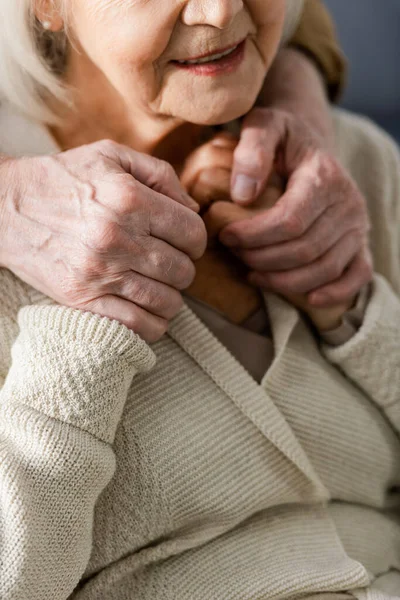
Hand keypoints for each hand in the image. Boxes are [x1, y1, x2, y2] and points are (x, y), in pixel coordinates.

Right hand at [0, 140, 206, 341]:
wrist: (5, 208)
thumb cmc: (63, 179)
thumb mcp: (112, 156)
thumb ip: (161, 175)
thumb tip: (194, 210)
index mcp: (131, 199)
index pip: (193, 233)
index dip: (195, 239)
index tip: (183, 241)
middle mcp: (119, 238)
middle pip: (183, 270)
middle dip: (183, 268)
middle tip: (168, 262)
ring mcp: (100, 273)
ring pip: (166, 301)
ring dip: (170, 297)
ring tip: (158, 286)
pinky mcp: (82, 299)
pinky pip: (137, 326)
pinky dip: (153, 325)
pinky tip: (148, 311)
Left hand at [181, 132, 357, 330]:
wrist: (309, 148)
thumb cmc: (282, 140)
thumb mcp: (264, 126)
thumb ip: (253, 149)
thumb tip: (243, 194)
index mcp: (324, 176)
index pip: (289, 221)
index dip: (253, 236)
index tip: (225, 236)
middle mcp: (348, 204)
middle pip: (303, 250)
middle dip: (261, 258)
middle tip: (234, 254)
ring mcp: (358, 227)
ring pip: (323, 269)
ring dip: (283, 280)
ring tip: (252, 273)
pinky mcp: (361, 244)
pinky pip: (357, 276)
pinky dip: (334, 292)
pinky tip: (306, 298)